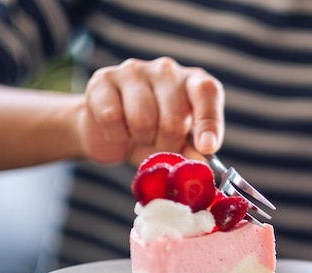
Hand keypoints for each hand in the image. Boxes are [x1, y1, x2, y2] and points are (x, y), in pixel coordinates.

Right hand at [76, 57, 224, 165]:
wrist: (110, 133)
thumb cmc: (153, 136)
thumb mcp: (179, 145)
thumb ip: (192, 151)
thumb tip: (200, 163)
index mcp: (192, 81)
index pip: (207, 92)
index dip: (208, 122)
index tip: (207, 147)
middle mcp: (166, 70)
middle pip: (172, 120)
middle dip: (166, 145)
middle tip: (160, 145)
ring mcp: (134, 71)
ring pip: (141, 120)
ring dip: (141, 140)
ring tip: (139, 135)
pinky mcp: (103, 79)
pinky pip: (111, 118)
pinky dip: (115, 135)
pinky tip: (118, 130)